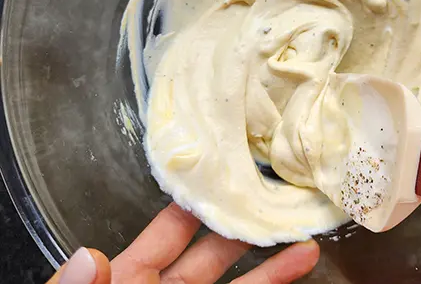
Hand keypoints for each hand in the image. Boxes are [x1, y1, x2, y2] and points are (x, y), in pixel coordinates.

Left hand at [47, 203, 319, 283]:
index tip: (226, 175)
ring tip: (303, 245)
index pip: (170, 230)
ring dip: (272, 268)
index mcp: (130, 278)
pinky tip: (294, 279)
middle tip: (276, 201)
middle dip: (246, 227)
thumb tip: (88, 257)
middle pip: (215, 253)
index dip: (198, 201)